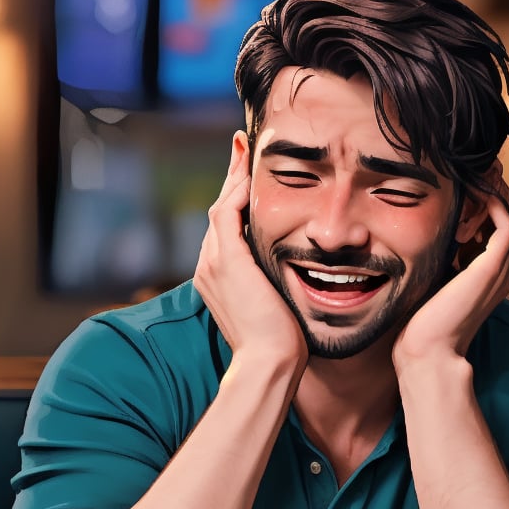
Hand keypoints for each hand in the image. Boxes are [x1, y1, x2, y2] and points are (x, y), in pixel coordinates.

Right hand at [193, 136, 306, 365]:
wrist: (269, 363)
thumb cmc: (280, 345)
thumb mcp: (276, 306)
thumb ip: (275, 284)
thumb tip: (299, 272)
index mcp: (220, 278)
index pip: (227, 229)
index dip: (237, 200)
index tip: (249, 177)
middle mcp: (209, 267)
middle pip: (220, 211)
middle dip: (232, 178)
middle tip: (242, 146)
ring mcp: (213, 263)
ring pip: (221, 207)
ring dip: (234, 175)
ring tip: (245, 146)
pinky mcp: (226, 260)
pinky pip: (227, 213)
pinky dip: (237, 189)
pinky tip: (252, 171)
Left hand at [393, 167, 508, 366]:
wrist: (427, 350)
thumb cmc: (422, 324)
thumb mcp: (432, 282)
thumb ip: (439, 260)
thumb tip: (424, 236)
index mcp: (487, 279)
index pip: (495, 234)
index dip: (484, 210)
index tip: (464, 190)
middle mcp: (500, 275)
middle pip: (507, 224)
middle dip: (494, 197)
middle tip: (475, 174)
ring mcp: (499, 272)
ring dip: (497, 196)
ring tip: (478, 176)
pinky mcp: (492, 269)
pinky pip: (506, 226)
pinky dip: (496, 206)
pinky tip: (478, 194)